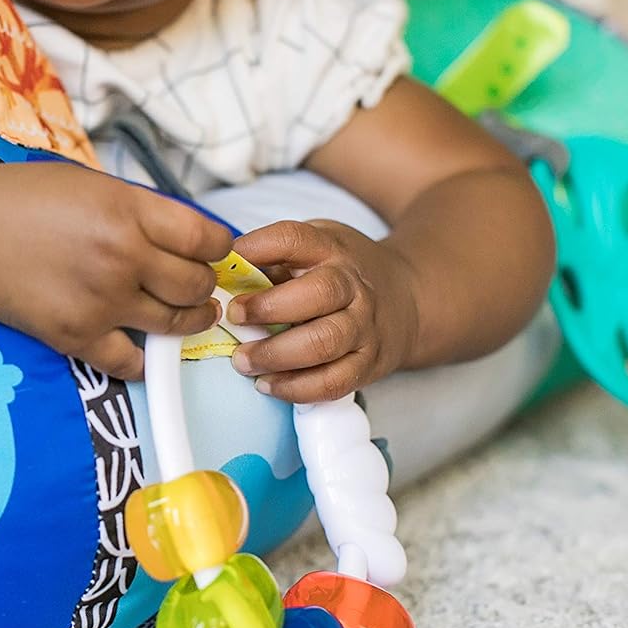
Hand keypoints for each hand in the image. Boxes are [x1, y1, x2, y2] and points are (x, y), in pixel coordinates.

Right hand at [0, 163, 233, 379]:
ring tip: (187, 316)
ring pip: (176, 324)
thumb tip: (190, 239)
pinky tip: (141, 346)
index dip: (220, 250)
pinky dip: (143, 358)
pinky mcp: (78, 336)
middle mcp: (124, 257)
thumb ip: (143, 211)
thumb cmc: (27, 202)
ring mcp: (103, 301)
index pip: (207, 240)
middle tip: (199, 287)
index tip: (214, 254)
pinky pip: (132, 362)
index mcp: (131, 212)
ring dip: (189, 321)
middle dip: (205, 287)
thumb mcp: (96, 186)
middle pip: (197, 285)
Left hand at [226, 220, 419, 402]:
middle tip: (234, 317)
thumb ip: (273, 258)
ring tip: (243, 361)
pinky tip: (268, 385)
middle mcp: (353, 286)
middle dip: (268, 308)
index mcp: (331, 249)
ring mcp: (364, 326)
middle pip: (318, 293)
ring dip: (276, 355)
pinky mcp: (368, 364)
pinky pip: (333, 382)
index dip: (256, 249)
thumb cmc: (341, 273)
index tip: (225, 265)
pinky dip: (296, 388)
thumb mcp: (314, 247)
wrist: (407, 299)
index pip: (294, 239)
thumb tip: (219, 273)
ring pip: (324, 343)